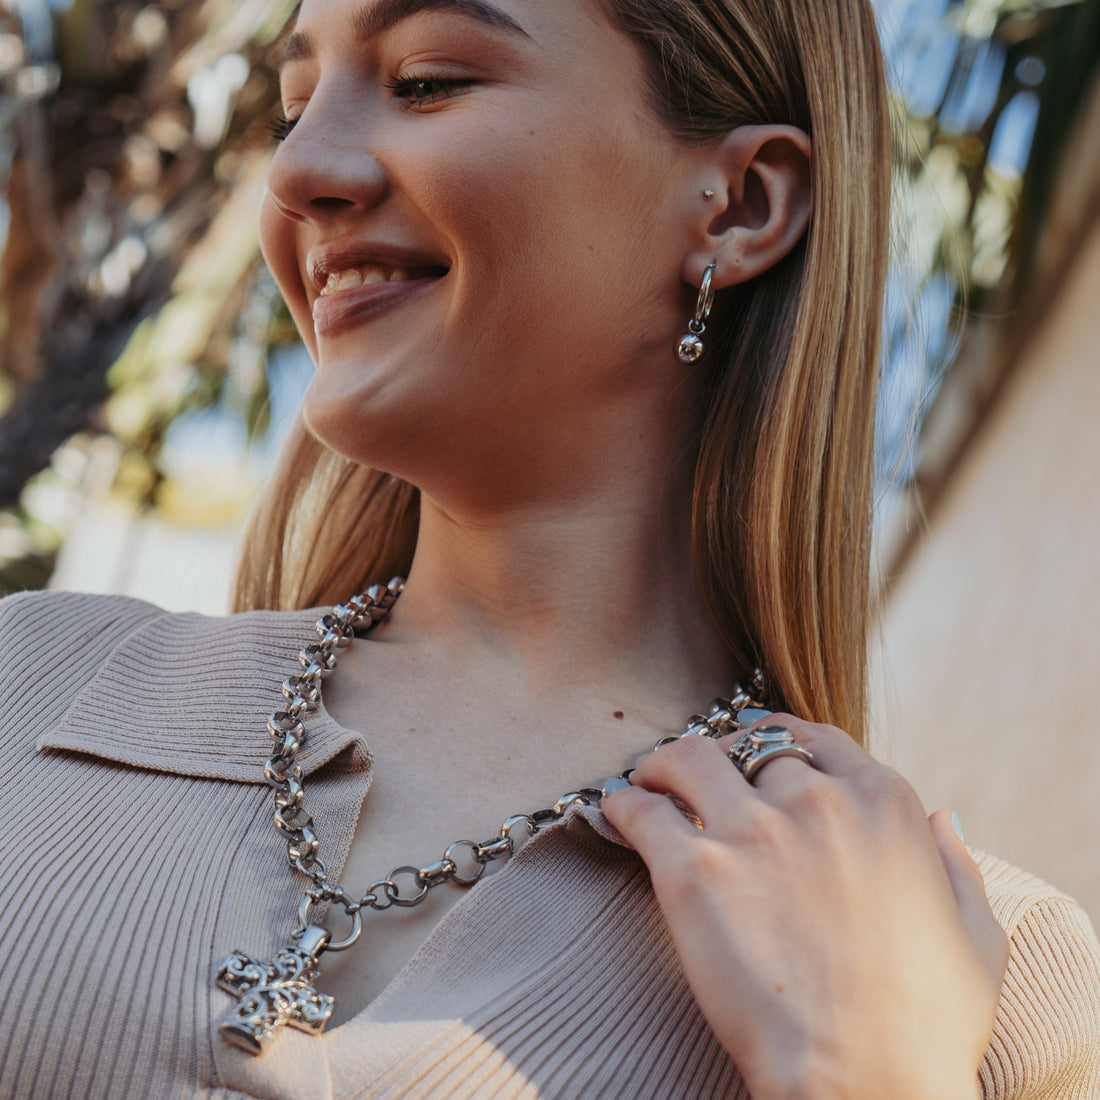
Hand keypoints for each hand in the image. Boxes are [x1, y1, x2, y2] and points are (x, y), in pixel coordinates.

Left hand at [600, 714, 1008, 1099]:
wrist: (866, 1079)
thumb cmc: (926, 1023)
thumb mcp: (976, 934)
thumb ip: (956, 865)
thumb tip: (942, 820)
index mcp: (883, 802)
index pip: (815, 739)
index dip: (778, 742)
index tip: (756, 755)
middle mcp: (817, 799)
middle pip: (748, 746)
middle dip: (722, 757)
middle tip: (697, 776)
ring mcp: (753, 829)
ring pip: (688, 758)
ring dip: (665, 765)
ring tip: (649, 781)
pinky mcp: (695, 869)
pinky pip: (642, 811)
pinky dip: (622, 804)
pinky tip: (616, 810)